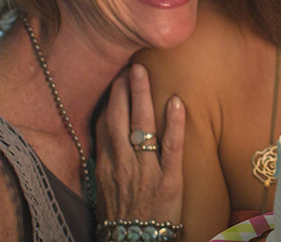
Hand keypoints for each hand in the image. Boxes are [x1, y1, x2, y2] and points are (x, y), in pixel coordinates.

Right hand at [94, 62, 184, 223]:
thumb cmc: (122, 216)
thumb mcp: (105, 187)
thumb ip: (106, 159)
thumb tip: (105, 133)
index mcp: (106, 165)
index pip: (104, 125)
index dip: (108, 99)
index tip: (113, 77)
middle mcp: (122, 164)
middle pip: (120, 119)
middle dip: (123, 90)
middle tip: (129, 65)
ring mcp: (145, 171)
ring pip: (142, 126)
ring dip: (142, 96)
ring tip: (143, 72)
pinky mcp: (169, 180)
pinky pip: (171, 147)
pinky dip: (174, 123)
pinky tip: (177, 101)